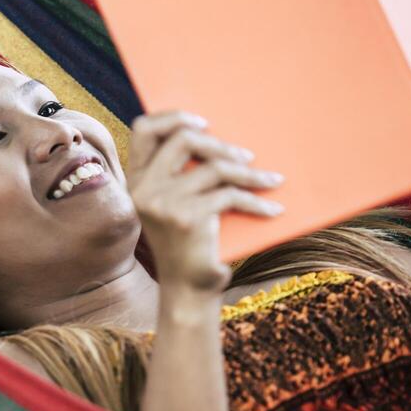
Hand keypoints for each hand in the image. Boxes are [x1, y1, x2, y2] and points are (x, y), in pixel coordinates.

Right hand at [126, 111, 283, 293]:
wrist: (188, 292)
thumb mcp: (176, 206)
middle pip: (183, 139)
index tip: (205, 123)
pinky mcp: (187, 217)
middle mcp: (144, 189)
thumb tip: (219, 139)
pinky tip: (273, 210)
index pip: (143, 129)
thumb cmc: (190, 246)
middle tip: (246, 157)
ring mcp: (163, 202)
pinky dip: (256, 201)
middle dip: (220, 144)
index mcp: (137, 181)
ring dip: (250, 174)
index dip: (173, 117)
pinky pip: (230, 195)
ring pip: (214, 167)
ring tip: (271, 182)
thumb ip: (180, 176)